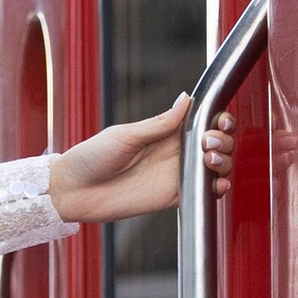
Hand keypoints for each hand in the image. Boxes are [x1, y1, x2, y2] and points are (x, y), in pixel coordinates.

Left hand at [47, 92, 234, 225]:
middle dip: (223, 140)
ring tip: (209, 160)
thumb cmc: (91, 157)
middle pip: (216, 143)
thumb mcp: (126, 135)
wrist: (73, 191)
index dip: (218, 120)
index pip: (203, 122)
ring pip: (216, 166)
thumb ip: (159, 123)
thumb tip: (186, 99)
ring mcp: (175, 175)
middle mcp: (174, 152)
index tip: (218, 120)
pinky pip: (203, 193)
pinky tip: (217, 183)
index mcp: (165, 132)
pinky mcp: (173, 197)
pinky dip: (218, 188)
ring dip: (224, 161)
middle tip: (208, 143)